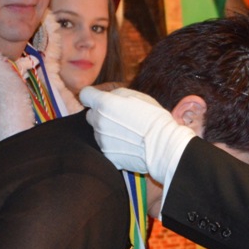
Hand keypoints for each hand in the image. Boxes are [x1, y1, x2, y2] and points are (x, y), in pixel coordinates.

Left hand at [80, 87, 194, 183]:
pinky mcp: (107, 155)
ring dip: (108, 131)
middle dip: (101, 115)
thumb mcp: (137, 95)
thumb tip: (106, 96)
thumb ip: (115, 93)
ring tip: (128, 133)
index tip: (99, 99)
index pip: (85, 95)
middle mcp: (98, 121)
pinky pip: (106, 147)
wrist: (162, 145)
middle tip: (119, 118)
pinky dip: (114, 145)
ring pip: (98, 132)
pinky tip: (128, 144)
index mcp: (104, 104)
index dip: (92, 95)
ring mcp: (101, 140)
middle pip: (90, 115)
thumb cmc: (153, 118)